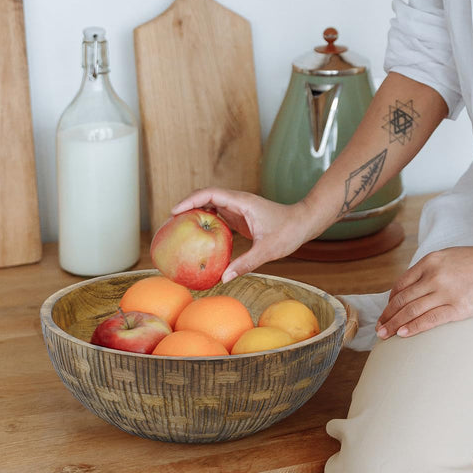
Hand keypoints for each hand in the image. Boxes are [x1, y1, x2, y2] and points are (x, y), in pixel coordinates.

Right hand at [170, 188, 314, 282]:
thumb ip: (246, 263)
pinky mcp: (240, 218)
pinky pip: (218, 217)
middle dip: (186, 206)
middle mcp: (238, 202)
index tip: (174, 211)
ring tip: (177, 230)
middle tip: (169, 223)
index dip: (191, 200)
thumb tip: (223, 278)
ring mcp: (238, 209)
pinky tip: (197, 239)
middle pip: (206, 197)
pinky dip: (205, 224)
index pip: (211, 194)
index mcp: (242, 202)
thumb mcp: (268, 250)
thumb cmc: (289, 231)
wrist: (304, 222)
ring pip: (211, 206)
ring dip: (194, 214)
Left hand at [375, 244, 472, 339]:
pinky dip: (413, 327)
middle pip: (403, 299)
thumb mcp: (449, 257)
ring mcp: (445, 292)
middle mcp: (434, 275)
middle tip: (379, 327)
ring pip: (412, 310)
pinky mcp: (458, 307)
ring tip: (385, 335)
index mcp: (431, 261)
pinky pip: (430, 319)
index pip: (402, 283)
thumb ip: (431, 269)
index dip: (391, 300)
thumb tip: (414, 287)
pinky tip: (403, 334)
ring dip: (395, 324)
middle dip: (388, 315)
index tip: (387, 311)